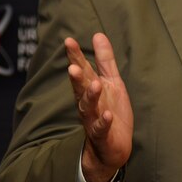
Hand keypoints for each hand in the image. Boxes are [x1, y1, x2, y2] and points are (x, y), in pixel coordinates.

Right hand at [65, 33, 133, 181]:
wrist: (113, 147)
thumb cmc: (110, 110)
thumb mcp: (111, 81)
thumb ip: (105, 60)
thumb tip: (98, 34)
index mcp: (90, 88)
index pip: (82, 70)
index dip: (76, 56)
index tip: (69, 41)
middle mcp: (88, 103)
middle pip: (81, 88)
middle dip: (77, 78)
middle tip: (73, 66)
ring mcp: (94, 119)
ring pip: (89, 107)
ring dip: (90, 96)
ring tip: (95, 84)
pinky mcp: (103, 135)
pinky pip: (101, 128)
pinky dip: (103, 122)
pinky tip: (107, 115)